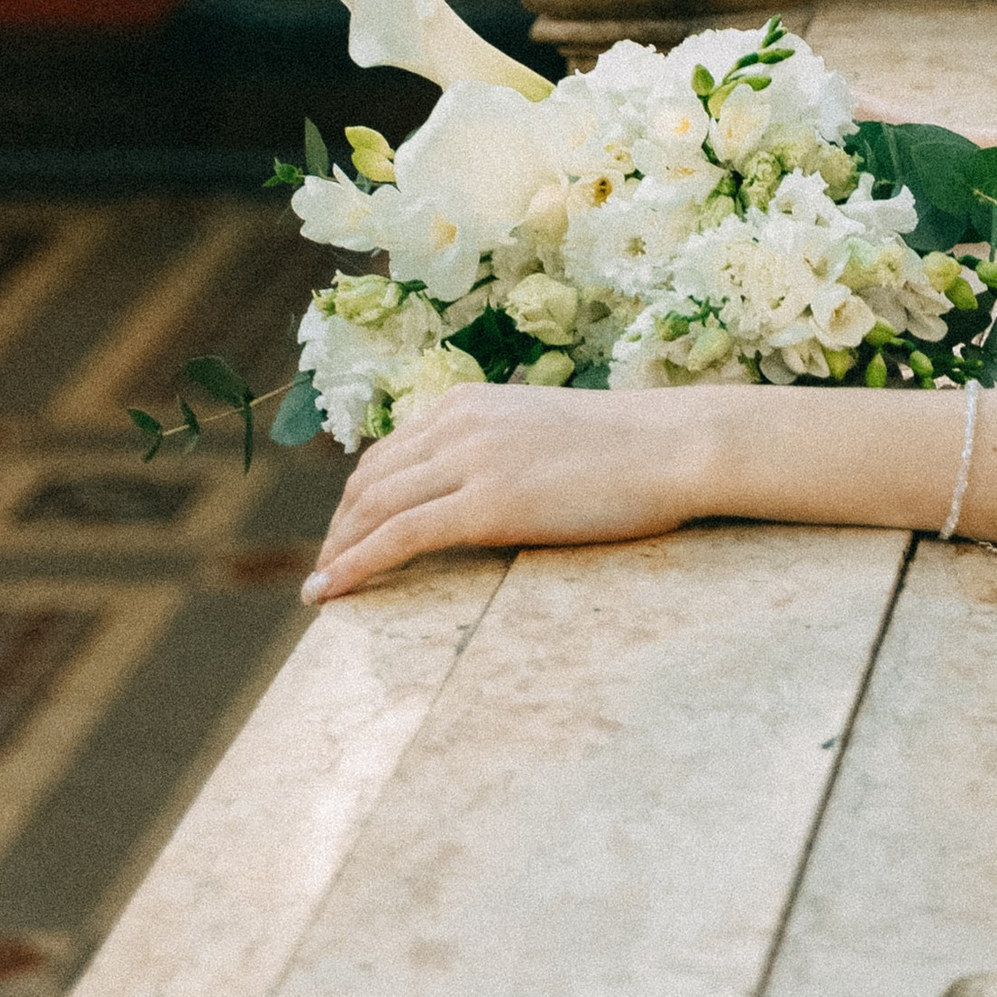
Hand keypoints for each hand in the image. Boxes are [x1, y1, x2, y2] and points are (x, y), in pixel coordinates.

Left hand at [303, 384, 717, 602]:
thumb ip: (498, 448)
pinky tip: (330, 593)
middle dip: (339, 527)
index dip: (356, 498)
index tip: (345, 532)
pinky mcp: (487, 504)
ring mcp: (471, 460)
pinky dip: (354, 565)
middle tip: (327, 568)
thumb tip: (475, 486)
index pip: (388, 452)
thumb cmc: (630, 447)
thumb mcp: (543, 432)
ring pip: (374, 508)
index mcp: (469, 402)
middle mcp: (459, 422)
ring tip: (321, 588)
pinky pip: (400, 537)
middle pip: (370, 480)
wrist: (674, 445)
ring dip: (337, 551)